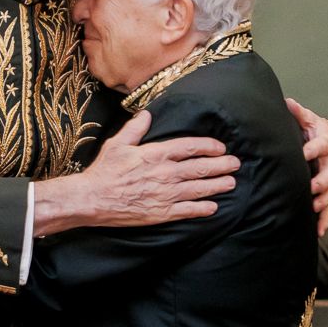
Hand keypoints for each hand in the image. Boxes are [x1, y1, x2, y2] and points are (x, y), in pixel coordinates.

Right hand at [32, 110, 238, 236]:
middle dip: (220, 165)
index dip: (208, 146)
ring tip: (231, 183)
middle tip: (235, 164)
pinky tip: (213, 207)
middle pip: (199, 168)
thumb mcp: (117, 144)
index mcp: (155, 154)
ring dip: (217, 185)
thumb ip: (135, 128)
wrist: (92, 199)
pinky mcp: (161, 213)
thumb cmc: (104, 171)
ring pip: (198, 188)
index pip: (189, 147)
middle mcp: (165, 173)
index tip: (220, 147)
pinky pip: (188, 210)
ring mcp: (165, 194)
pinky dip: (202, 208)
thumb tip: (147, 113)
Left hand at [288, 97, 327, 236]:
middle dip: (322, 180)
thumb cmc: (315, 130)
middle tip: (312, 187)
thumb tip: (288, 102)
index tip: (304, 153)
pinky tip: (319, 230)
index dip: (314, 149)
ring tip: (314, 208)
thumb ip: (300, 114)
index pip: (322, 145)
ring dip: (324, 200)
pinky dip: (325, 218)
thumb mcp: (309, 120)